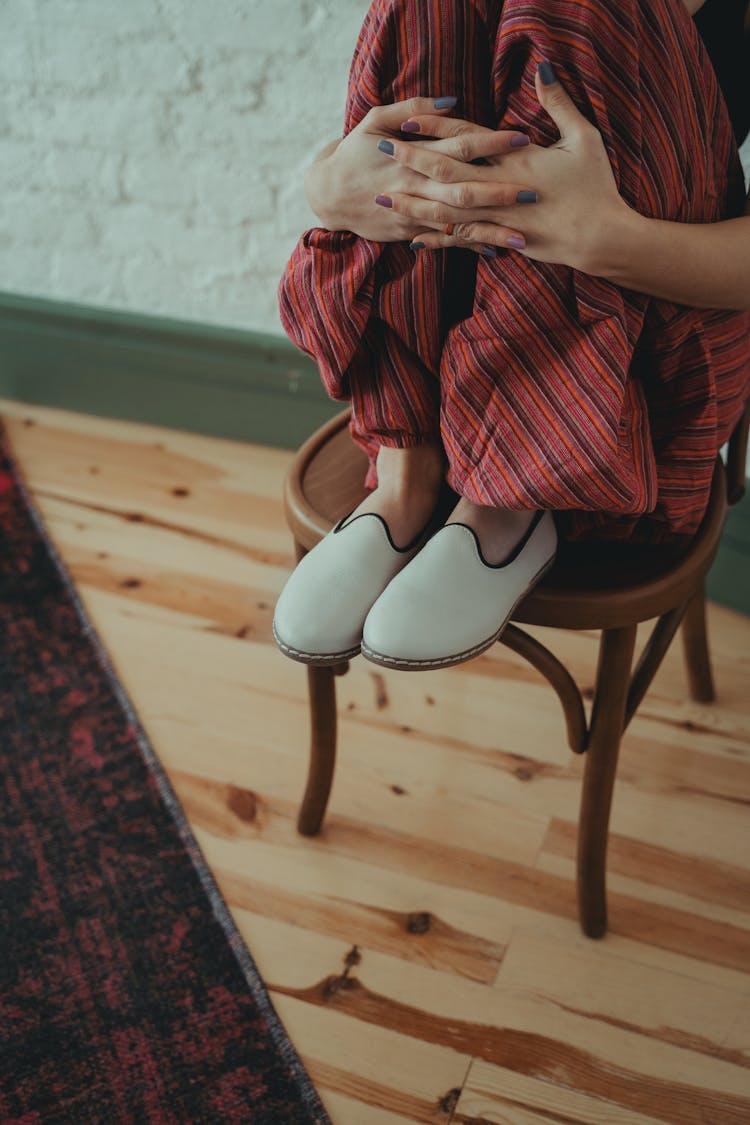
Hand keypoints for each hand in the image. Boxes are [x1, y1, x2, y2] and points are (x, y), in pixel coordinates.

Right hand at [305, 97, 530, 242]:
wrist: (326, 194)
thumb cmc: (355, 151)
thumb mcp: (376, 119)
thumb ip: (414, 110)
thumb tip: (453, 103)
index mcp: (412, 154)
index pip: (459, 145)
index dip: (491, 143)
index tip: (521, 139)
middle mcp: (415, 186)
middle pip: (463, 189)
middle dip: (499, 192)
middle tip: (533, 192)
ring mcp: (412, 214)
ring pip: (456, 223)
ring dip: (490, 230)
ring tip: (523, 237)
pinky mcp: (409, 232)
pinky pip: (443, 242)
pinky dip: (468, 247)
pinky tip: (494, 252)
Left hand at [378, 63, 632, 272]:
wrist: (601, 237)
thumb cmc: (596, 186)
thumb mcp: (584, 138)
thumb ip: (560, 104)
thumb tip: (544, 68)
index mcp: (516, 159)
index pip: (466, 138)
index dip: (435, 127)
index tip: (407, 119)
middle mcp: (500, 188)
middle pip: (445, 172)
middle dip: (411, 159)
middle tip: (380, 148)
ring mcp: (497, 217)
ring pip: (445, 210)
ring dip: (413, 203)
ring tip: (385, 196)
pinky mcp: (501, 240)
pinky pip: (461, 241)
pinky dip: (437, 241)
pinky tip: (414, 238)